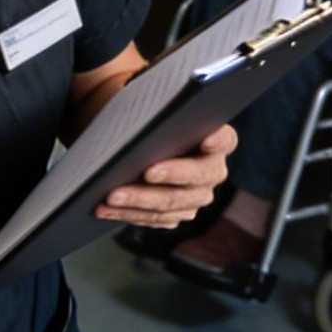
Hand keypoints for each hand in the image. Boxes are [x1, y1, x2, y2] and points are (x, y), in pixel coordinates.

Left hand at [96, 123, 233, 226]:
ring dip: (140, 201)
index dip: (217, 140)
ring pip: (173, 203)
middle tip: (147, 172)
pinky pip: (156, 219)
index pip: (225, 139)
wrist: (140, 144)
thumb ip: (155, 116)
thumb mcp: (153, 112)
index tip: (206, 140)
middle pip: (198, 176)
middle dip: (171, 174)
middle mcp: (213, 171)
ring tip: (111, 197)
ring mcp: (197, 196)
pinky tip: (106, 209)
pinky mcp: (178, 214)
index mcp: (216, 140)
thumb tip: (136, 126)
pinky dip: (129, 214)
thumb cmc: (148, 122)